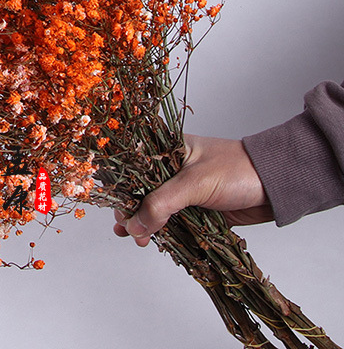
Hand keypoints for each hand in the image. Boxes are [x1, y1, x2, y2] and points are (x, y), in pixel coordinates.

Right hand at [113, 134, 273, 245]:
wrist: (276, 186)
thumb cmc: (236, 170)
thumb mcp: (194, 183)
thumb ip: (162, 204)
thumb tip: (134, 225)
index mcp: (165, 149)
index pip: (132, 165)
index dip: (120, 185)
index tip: (113, 206)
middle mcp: (170, 168)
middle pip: (140, 190)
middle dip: (130, 209)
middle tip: (125, 227)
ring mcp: (183, 189)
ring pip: (155, 208)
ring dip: (144, 224)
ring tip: (136, 238)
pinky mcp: (195, 208)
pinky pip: (172, 221)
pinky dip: (162, 232)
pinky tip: (154, 240)